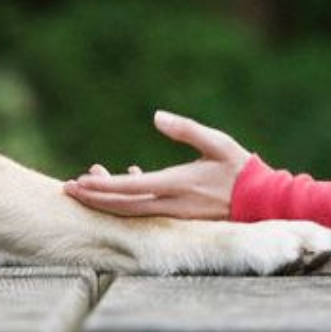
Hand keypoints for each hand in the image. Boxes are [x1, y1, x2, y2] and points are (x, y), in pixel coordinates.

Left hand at [63, 110, 251, 219]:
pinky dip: (132, 197)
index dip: (102, 187)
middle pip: (123, 206)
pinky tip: (129, 177)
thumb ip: (187, 129)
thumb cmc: (240, 168)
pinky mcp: (180, 215)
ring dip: (109, 198)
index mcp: (177, 184)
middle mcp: (172, 204)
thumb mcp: (217, 142)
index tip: (78, 182)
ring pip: (132, 210)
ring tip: (89, 183)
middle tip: (68, 189)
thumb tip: (157, 116)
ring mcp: (175, 214)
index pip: (130, 189)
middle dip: (94, 198)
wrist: (262, 201)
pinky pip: (148, 209)